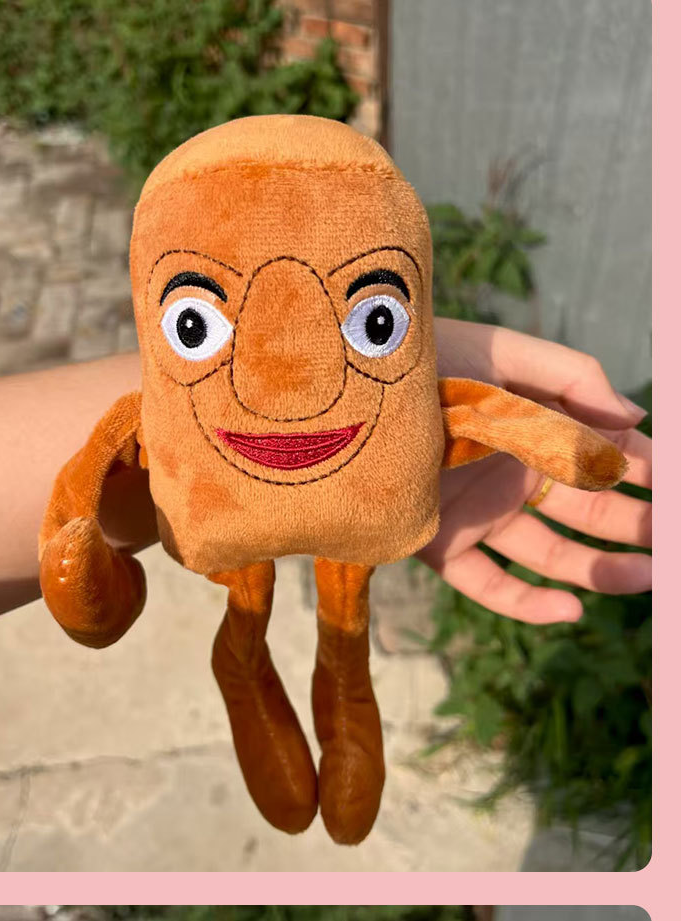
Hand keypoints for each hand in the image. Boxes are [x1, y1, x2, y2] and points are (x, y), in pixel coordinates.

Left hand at [418, 318, 651, 623]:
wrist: (352, 384)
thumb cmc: (428, 361)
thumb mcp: (506, 357)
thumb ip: (573, 379)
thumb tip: (636, 415)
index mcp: (537, 429)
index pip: (605, 459)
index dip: (646, 470)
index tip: (674, 484)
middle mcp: (513, 474)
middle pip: (587, 511)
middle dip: (636, 523)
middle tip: (671, 537)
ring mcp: (479, 512)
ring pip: (551, 554)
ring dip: (601, 569)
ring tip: (650, 576)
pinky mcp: (441, 542)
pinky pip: (489, 584)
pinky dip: (527, 604)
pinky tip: (570, 610)